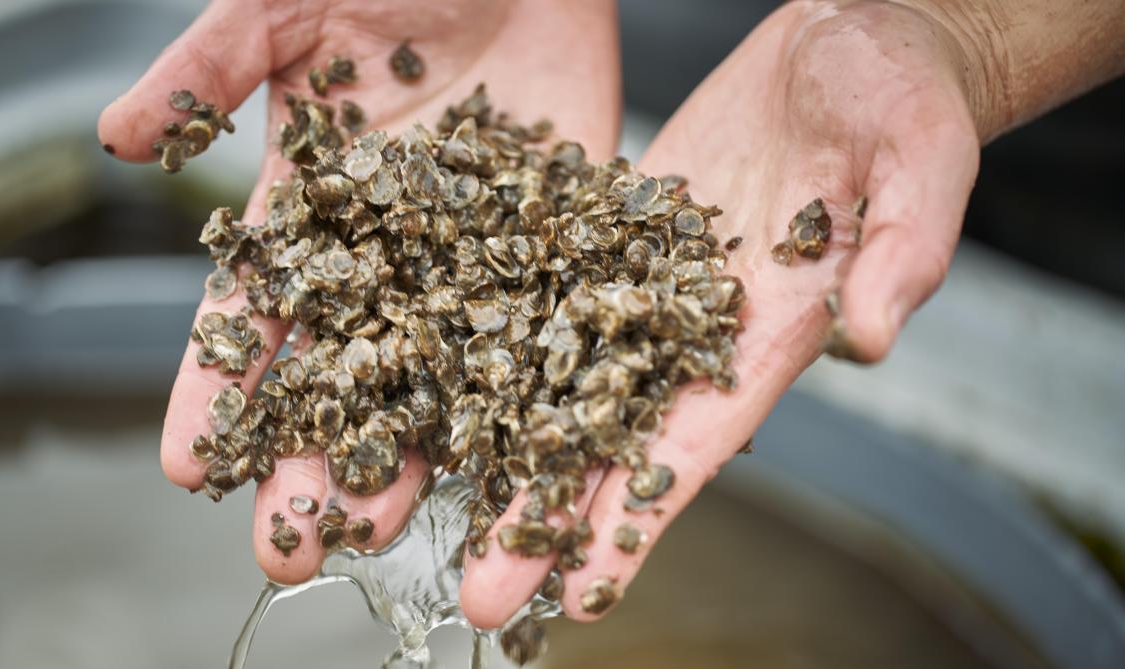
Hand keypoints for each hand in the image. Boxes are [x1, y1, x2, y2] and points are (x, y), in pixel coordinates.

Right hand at [98, 0, 620, 584]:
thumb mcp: (286, 8)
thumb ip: (210, 68)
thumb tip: (118, 134)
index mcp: (312, 205)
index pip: (251, 313)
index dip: (218, 388)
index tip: (192, 464)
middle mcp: (386, 250)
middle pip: (340, 371)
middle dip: (310, 458)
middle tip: (290, 543)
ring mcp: (469, 256)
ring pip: (431, 375)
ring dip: (405, 454)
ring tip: (379, 528)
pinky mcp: (548, 243)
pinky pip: (534, 331)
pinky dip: (520, 398)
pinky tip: (500, 466)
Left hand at [459, 0, 981, 625]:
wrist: (849, 40)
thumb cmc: (901, 96)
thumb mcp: (919, 160)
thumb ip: (902, 251)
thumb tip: (866, 337)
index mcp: (772, 330)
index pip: (698, 445)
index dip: (640, 520)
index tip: (586, 592)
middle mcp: (700, 322)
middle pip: (613, 436)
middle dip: (551, 515)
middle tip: (486, 592)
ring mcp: (651, 277)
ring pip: (564, 374)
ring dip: (505, 440)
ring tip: (439, 500)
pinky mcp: (618, 225)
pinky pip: (549, 286)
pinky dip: (498, 333)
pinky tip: (442, 370)